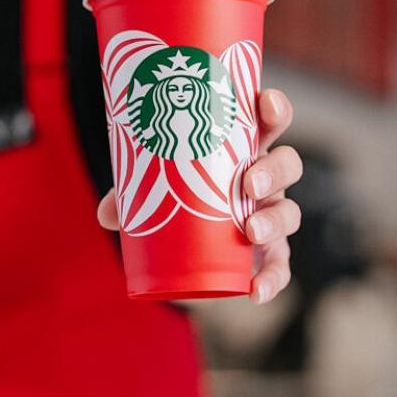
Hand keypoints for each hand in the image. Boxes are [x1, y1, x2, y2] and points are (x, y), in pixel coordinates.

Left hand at [97, 88, 302, 304]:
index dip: (276, 109)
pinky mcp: (268, 251)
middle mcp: (265, 178)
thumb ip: (129, 192)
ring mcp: (270, 213)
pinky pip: (280, 265)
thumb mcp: (152, 183)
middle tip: (248, 183)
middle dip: (274, 171)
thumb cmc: (175, 189)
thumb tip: (106, 214)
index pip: (271, 120)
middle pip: (288, 165)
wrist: (188, 237)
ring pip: (289, 212)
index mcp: (244, 146)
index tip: (266, 105)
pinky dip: (273, 278)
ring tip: (250, 231)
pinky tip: (256, 291)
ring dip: (275, 220)